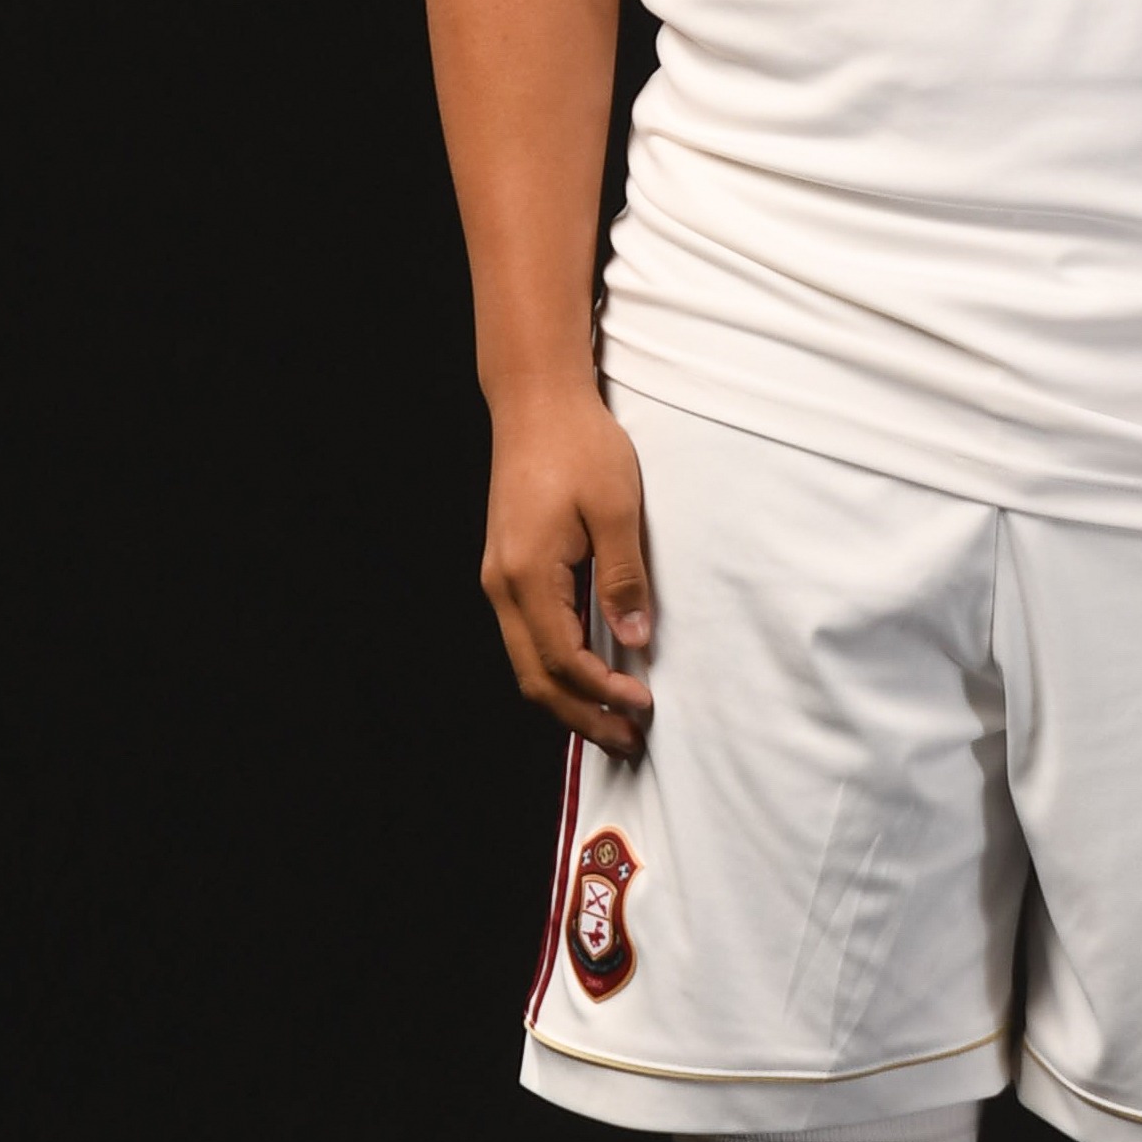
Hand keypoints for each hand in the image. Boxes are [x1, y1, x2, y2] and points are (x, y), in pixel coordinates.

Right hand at [481, 378, 654, 756]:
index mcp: (526, 575)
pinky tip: (588, 674)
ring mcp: (499, 578)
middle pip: (536, 678)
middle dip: (582, 717)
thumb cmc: (579, 444)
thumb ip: (624, 576)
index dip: (603, 692)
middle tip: (628, 740)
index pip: (564, 660)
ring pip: (527, 662)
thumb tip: (636, 638)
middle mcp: (502, 585)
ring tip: (613, 720)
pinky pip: (526, 636)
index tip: (643, 705)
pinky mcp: (506, 568)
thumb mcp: (616, 507)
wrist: (535, 401)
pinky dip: (557, 667)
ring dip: (569, 698)